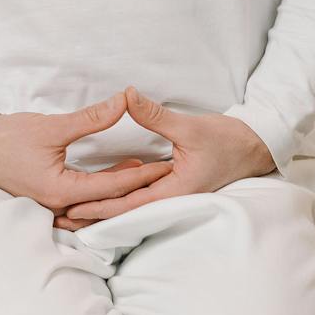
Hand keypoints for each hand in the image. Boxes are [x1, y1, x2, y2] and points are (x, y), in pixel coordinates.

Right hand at [0, 93, 176, 221]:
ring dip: (118, 196)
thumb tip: (123, 103)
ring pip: (94, 210)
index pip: (112, 187)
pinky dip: (99, 197)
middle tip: (164, 173)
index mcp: (60, 191)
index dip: (143, 175)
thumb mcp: (51, 126)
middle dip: (137, 190)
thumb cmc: (5, 137)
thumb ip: (91, 119)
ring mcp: (49, 209)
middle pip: (107, 205)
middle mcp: (57, 207)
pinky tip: (110, 181)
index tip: (166, 164)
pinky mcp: (44, 203)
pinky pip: (79, 208)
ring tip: (141, 176)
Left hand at [54, 87, 275, 227]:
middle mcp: (171, 198)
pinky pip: (140, 196)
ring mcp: (171, 194)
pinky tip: (100, 196)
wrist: (253, 147)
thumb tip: (126, 95)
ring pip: (131, 206)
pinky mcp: (171, 186)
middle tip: (61, 218)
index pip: (129, 203)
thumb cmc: (227, 139)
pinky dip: (118, 198)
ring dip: (103, 209)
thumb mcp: (189, 126)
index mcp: (175, 191)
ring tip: (72, 213)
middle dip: (94, 215)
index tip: (72, 207)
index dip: (99, 206)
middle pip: (125, 211)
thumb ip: (154, 114)